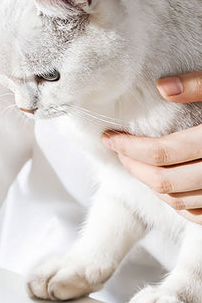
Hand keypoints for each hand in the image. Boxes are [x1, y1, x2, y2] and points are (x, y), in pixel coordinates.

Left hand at [101, 71, 201, 223]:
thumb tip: (163, 87)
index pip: (161, 152)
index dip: (128, 146)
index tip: (109, 137)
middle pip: (162, 181)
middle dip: (132, 166)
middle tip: (118, 150)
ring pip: (176, 201)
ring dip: (149, 185)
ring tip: (136, 164)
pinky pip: (197, 215)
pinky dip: (175, 203)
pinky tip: (164, 187)